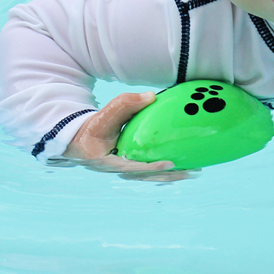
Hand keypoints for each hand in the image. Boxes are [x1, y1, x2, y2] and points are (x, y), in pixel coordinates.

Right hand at [64, 91, 192, 180]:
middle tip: (191, 172)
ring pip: (150, 177)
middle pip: (147, 177)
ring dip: (172, 176)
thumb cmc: (93, 126)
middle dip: (169, 176)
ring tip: (194, 172)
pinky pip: (150, 172)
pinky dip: (166, 171)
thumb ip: (125, 104)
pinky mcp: (131, 167)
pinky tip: (184, 166)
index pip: (132, 167)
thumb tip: (152, 96)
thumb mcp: (104, 114)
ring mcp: (125, 171)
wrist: (80, 140)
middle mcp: (118, 170)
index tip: (170, 164)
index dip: (151, 167)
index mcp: (108, 162)